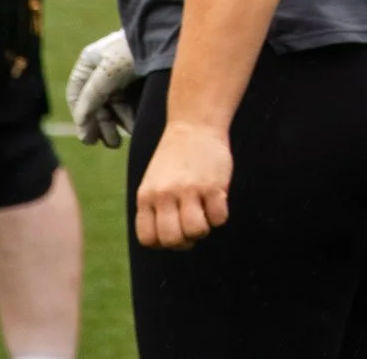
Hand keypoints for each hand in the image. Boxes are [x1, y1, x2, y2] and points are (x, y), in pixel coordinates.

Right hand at [66, 30, 138, 147]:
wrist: (167, 37)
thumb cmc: (133, 51)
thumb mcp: (107, 74)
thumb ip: (90, 98)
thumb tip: (80, 122)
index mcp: (89, 61)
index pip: (76, 94)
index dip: (80, 116)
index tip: (88, 137)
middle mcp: (102, 67)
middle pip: (95, 103)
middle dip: (101, 125)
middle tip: (110, 144)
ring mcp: (120, 74)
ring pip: (112, 105)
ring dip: (115, 125)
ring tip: (119, 142)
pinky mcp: (137, 79)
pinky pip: (128, 102)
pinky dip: (128, 116)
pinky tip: (133, 129)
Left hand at [136, 120, 233, 249]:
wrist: (195, 125)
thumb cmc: (175, 159)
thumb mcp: (153, 183)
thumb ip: (156, 209)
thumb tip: (169, 241)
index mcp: (147, 196)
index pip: (148, 239)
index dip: (162, 242)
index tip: (173, 230)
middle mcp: (165, 194)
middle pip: (172, 239)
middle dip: (185, 241)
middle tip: (191, 226)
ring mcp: (189, 190)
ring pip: (196, 231)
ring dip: (203, 230)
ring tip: (204, 214)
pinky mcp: (213, 185)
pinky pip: (219, 218)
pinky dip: (219, 216)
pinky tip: (216, 201)